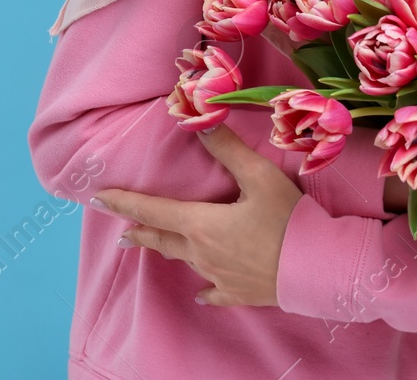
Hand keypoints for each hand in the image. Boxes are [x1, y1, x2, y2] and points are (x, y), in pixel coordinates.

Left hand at [93, 124, 301, 306]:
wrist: (319, 270)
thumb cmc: (289, 220)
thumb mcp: (260, 177)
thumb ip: (228, 150)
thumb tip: (199, 123)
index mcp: (201, 224)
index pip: (152, 210)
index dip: (123, 203)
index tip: (98, 198)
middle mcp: (202, 253)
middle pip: (162, 240)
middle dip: (139, 232)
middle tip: (121, 231)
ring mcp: (219, 277)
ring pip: (185, 262)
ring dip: (167, 251)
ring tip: (152, 247)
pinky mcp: (239, 293)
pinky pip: (214, 293)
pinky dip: (205, 290)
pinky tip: (201, 294)